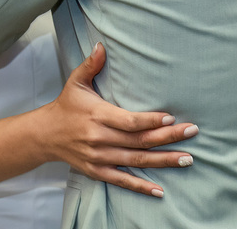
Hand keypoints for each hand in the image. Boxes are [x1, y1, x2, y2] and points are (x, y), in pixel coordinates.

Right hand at [39, 43, 197, 197]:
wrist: (44, 135)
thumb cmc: (66, 105)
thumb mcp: (75, 82)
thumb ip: (91, 65)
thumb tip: (102, 45)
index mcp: (97, 115)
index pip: (129, 120)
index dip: (151, 121)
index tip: (172, 118)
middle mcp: (99, 138)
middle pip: (139, 140)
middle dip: (168, 137)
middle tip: (192, 132)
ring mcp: (99, 157)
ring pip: (136, 160)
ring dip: (163, 161)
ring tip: (187, 159)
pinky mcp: (97, 171)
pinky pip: (122, 180)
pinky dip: (141, 186)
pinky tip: (160, 190)